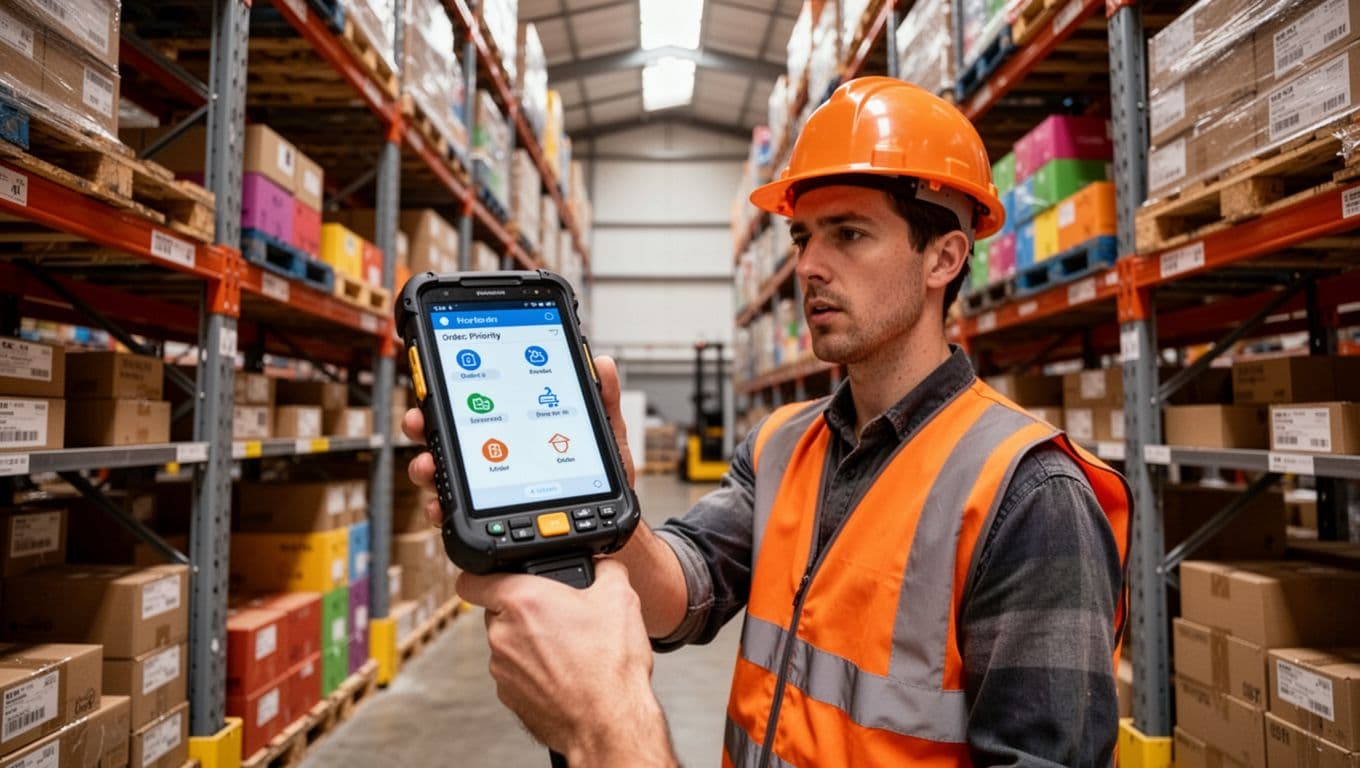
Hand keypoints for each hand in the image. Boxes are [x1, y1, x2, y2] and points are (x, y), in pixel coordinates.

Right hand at [403, 355, 635, 527]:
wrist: (600, 531)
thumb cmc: (595, 483)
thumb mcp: (603, 439)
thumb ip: (601, 400)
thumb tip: (603, 364)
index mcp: (516, 427)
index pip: (477, 405)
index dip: (451, 393)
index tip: (435, 385)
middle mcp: (494, 454)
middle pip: (449, 436)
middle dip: (426, 426)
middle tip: (419, 422)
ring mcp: (486, 486)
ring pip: (444, 472)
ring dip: (427, 465)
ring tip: (429, 464)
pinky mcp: (486, 516)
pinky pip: (454, 511)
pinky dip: (441, 507)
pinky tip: (441, 506)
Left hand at [457, 560, 676, 765]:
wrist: (609, 722)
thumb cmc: (608, 666)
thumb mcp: (620, 597)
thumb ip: (605, 569)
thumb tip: (602, 566)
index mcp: (521, 601)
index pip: (472, 579)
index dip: (484, 573)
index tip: (496, 576)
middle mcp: (502, 634)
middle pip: (498, 610)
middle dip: (525, 610)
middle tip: (559, 615)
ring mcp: (502, 669)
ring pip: (508, 642)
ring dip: (531, 641)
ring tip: (569, 648)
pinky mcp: (509, 696)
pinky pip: (516, 672)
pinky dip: (535, 670)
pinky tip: (565, 672)